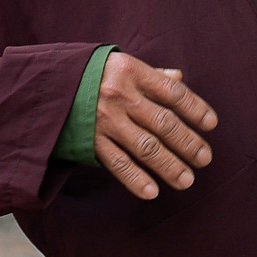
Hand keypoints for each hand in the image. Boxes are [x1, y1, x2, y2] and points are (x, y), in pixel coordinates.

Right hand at [92, 51, 219, 200]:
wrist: (44, 84)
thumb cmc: (91, 73)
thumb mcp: (120, 65)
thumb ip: (151, 75)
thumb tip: (180, 79)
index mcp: (132, 72)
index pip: (173, 93)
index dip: (195, 109)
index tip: (212, 125)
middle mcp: (121, 96)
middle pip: (164, 123)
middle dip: (188, 143)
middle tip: (205, 159)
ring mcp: (105, 120)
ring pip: (146, 147)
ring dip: (170, 166)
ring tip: (187, 180)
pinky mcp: (89, 141)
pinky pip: (118, 163)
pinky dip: (136, 179)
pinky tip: (153, 191)